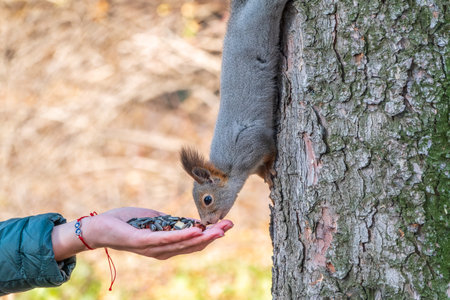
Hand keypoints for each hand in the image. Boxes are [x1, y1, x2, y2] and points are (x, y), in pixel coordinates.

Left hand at [52, 207, 232, 260]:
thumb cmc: (126, 222)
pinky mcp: (142, 242)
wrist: (98, 227)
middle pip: (192, 246)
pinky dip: (181, 236)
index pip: (192, 243)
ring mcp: (152, 248)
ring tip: (218, 230)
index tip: (227, 224)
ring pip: (182, 244)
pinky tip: (194, 231)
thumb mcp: (155, 220)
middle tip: (229, 226)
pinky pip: (164, 240)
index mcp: (165, 246)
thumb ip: (171, 223)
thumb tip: (191, 222)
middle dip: (212, 236)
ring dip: (202, 237)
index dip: (210, 235)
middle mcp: (161, 251)